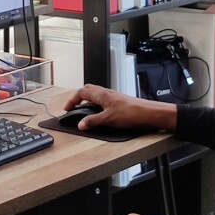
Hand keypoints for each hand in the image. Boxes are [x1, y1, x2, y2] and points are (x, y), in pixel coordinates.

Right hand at [63, 84, 177, 131]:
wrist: (147, 113)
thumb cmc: (131, 113)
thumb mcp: (108, 119)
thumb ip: (92, 121)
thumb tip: (80, 124)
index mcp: (101, 95)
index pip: (81, 92)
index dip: (72, 100)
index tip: (67, 108)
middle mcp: (106, 93)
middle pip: (88, 90)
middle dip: (78, 97)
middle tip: (73, 107)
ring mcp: (113, 96)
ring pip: (96, 94)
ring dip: (87, 100)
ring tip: (84, 111)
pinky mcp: (118, 101)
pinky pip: (103, 99)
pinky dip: (96, 104)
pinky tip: (99, 113)